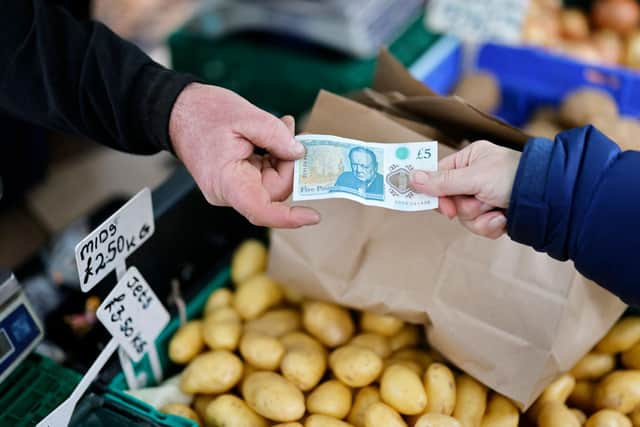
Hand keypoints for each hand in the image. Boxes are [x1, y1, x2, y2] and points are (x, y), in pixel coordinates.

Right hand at [169, 83, 319, 227]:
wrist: (177, 110)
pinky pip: (263, 175)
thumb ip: (277, 136)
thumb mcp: (246, 116)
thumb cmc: (203, 113)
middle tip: (291, 132)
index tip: (313, 216)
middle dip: (289, 164)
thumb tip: (299, 154)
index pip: (261, 211)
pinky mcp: (236, 181)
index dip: (289, 217)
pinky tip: (273, 136)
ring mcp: (232, 189)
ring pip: (272, 182)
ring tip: (282, 127)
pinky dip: (273, 157)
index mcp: (227, 182)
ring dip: (283, 157)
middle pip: (274, 191)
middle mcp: (228, 193)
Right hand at [410, 141, 520, 238]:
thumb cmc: (514, 177)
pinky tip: (503, 219)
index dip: (436, 193)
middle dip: (465, 207)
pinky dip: (490, 226)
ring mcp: (484, 197)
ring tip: (496, 211)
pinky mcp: (493, 214)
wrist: (550, 199)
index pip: (439, 176)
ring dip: (479, 218)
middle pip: (450, 200)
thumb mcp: (475, 177)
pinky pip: (479, 226)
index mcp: (470, 159)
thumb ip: (442, 181)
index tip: (440, 205)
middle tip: (477, 205)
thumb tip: (411, 177)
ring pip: (464, 216)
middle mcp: (475, 177)